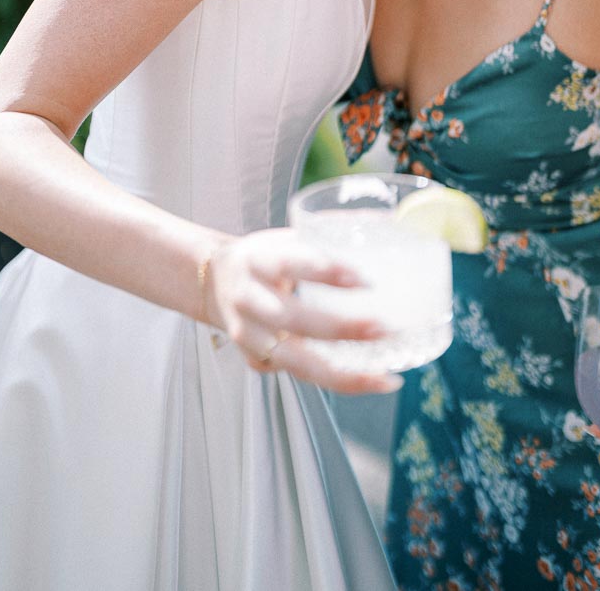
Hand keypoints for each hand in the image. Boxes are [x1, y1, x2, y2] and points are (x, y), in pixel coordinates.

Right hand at [207, 228, 402, 395]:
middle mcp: (247, 300)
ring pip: (296, 363)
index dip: (326, 272)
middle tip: (385, 329)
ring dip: (344, 374)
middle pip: (293, 320)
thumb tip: (387, 218)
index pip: (290, 263)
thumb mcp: (283, 238)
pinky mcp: (256, 361)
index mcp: (256, 261)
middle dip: (342, 329)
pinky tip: (368, 380)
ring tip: (385, 378)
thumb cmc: (262, 258)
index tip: (365, 280)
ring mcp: (248, 337)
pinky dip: (336, 381)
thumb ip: (326, 234)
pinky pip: (299, 376)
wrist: (212, 284)